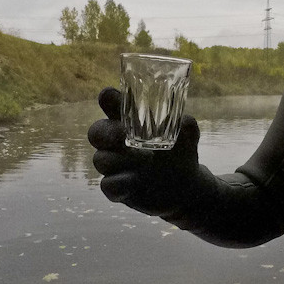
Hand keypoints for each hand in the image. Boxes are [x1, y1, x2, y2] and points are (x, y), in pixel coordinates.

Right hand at [87, 87, 200, 217]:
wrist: (185, 187)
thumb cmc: (180, 153)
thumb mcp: (187, 138)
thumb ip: (186, 128)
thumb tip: (185, 121)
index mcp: (131, 123)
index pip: (112, 106)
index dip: (107, 99)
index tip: (108, 95)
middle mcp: (118, 143)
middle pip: (96, 132)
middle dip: (103, 132)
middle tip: (120, 135)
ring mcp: (116, 166)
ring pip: (100, 159)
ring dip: (116, 160)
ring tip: (139, 162)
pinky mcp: (117, 188)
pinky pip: (107, 185)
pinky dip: (118, 183)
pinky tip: (133, 183)